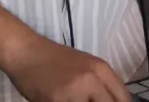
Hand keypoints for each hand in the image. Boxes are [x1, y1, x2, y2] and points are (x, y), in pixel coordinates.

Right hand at [1, 35, 129, 101]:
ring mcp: (74, 92)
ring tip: (68, 98)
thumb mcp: (84, 65)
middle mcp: (91, 79)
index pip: (123, 98)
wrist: (25, 51)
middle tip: (85, 101)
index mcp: (101, 69)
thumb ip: (100, 84)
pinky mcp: (57, 101)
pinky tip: (57, 100)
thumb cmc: (53, 58)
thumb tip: (110, 100)